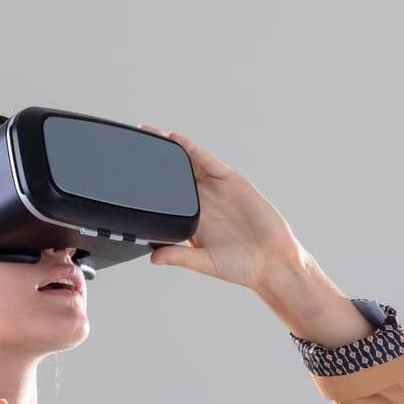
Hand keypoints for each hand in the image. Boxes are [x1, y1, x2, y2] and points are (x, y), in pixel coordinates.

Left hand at [138, 123, 309, 292]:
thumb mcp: (205, 262)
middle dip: (157, 159)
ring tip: (152, 135)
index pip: (166, 196)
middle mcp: (204, 202)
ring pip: (191, 164)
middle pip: (175, 174)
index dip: (150, 183)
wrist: (273, 262)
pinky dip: (194, 151)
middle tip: (137, 142)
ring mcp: (218, 190)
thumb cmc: (241, 267)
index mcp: (193, 220)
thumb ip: (179, 256)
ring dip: (172, 149)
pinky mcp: (234, 183)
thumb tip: (153, 258)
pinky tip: (178, 141)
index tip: (129, 174)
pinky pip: (210, 163)